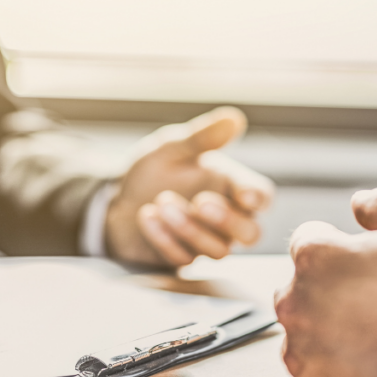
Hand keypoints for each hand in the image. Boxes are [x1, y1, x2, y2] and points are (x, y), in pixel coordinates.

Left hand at [105, 106, 273, 266]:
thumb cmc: (152, 172)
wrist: (116, 199)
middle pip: (250, 234)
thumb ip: (201, 138)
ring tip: (162, 203)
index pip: (260, 196)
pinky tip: (146, 216)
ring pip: (217, 250)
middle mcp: (224, 219)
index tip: (245, 195)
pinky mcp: (181, 258)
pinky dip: (164, 237)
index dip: (257, 197)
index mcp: (229, 186)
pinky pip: (182, 258)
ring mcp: (204, 242)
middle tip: (201, 202)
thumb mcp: (171, 148)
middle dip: (228, 220)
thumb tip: (234, 119)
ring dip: (190, 228)